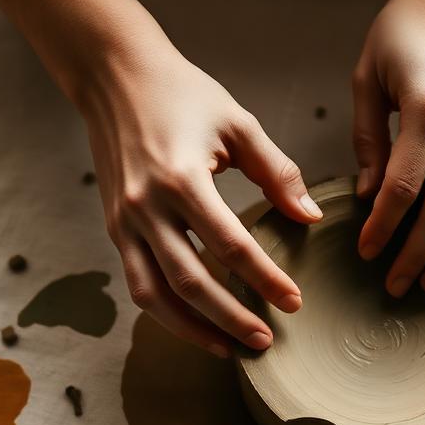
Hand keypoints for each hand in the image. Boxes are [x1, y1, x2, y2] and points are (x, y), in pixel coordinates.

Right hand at [79, 32, 320, 356]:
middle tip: (266, 340)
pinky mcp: (114, 228)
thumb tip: (310, 218)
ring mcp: (123, 222)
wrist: (114, 75)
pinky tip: (198, 324)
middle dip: (231, 318)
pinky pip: (139, 283)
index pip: (230, 246)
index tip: (294, 301)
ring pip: (155, 296)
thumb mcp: (238, 124)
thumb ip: (277, 172)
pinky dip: (167, 311)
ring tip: (231, 348)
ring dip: (193, 329)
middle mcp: (145, 207)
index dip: (265, 279)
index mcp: (180, 179)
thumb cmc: (182, 94)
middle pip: (191, 282)